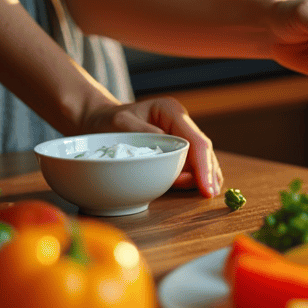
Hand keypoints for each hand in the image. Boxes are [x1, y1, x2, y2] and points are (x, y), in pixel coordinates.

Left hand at [80, 97, 222, 197]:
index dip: (203, 165)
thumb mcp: (119, 123)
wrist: (98, 122)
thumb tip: (170, 150)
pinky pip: (190, 163)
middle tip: (210, 195)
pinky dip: (196, 176)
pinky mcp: (175, 148)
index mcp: (171, 112)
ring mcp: (179, 135)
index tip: (206, 186)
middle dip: (208, 172)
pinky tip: (200, 188)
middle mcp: (180, 122)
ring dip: (205, 176)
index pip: (196, 141)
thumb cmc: (106, 122)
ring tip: (207, 193)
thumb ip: (143, 133)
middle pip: (203, 149)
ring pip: (200, 157)